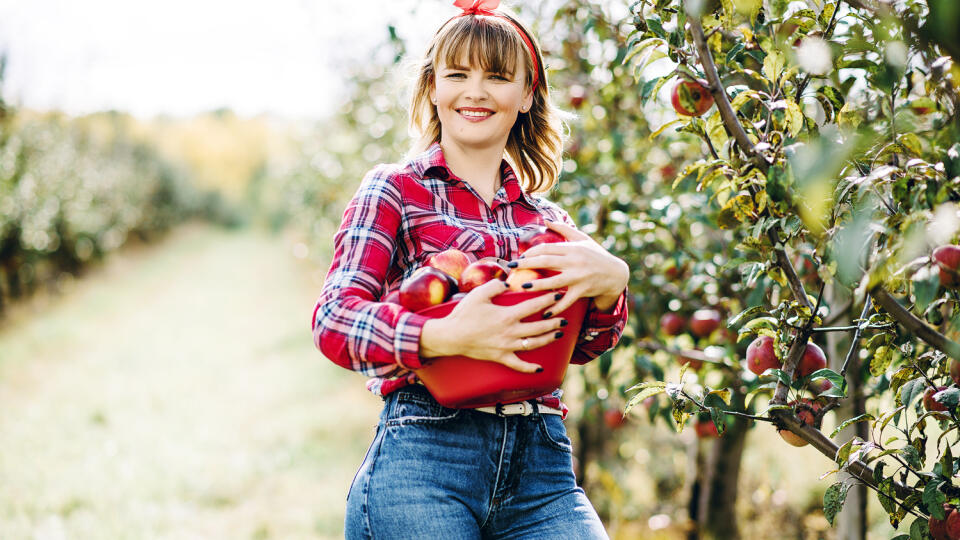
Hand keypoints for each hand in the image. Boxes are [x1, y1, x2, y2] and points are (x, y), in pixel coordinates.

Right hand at [419, 278, 568, 372]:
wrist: (451, 336)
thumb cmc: (464, 314)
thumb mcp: (478, 294)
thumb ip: (495, 285)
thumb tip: (508, 282)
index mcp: (507, 315)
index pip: (533, 306)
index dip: (548, 299)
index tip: (558, 293)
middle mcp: (511, 332)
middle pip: (539, 327)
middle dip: (554, 321)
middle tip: (565, 317)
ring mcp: (507, 346)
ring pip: (534, 344)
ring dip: (548, 339)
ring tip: (558, 333)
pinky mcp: (501, 357)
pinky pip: (519, 365)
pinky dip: (530, 368)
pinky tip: (540, 368)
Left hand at [509, 220, 628, 315]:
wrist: (616, 274)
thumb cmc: (596, 255)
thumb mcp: (583, 239)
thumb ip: (564, 229)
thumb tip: (546, 220)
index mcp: (572, 248)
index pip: (546, 248)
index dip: (530, 253)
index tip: (519, 258)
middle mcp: (574, 261)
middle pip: (546, 262)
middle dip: (526, 264)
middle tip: (510, 268)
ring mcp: (579, 277)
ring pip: (553, 282)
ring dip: (536, 285)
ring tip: (522, 287)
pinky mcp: (583, 291)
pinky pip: (566, 300)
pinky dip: (555, 307)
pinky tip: (544, 312)